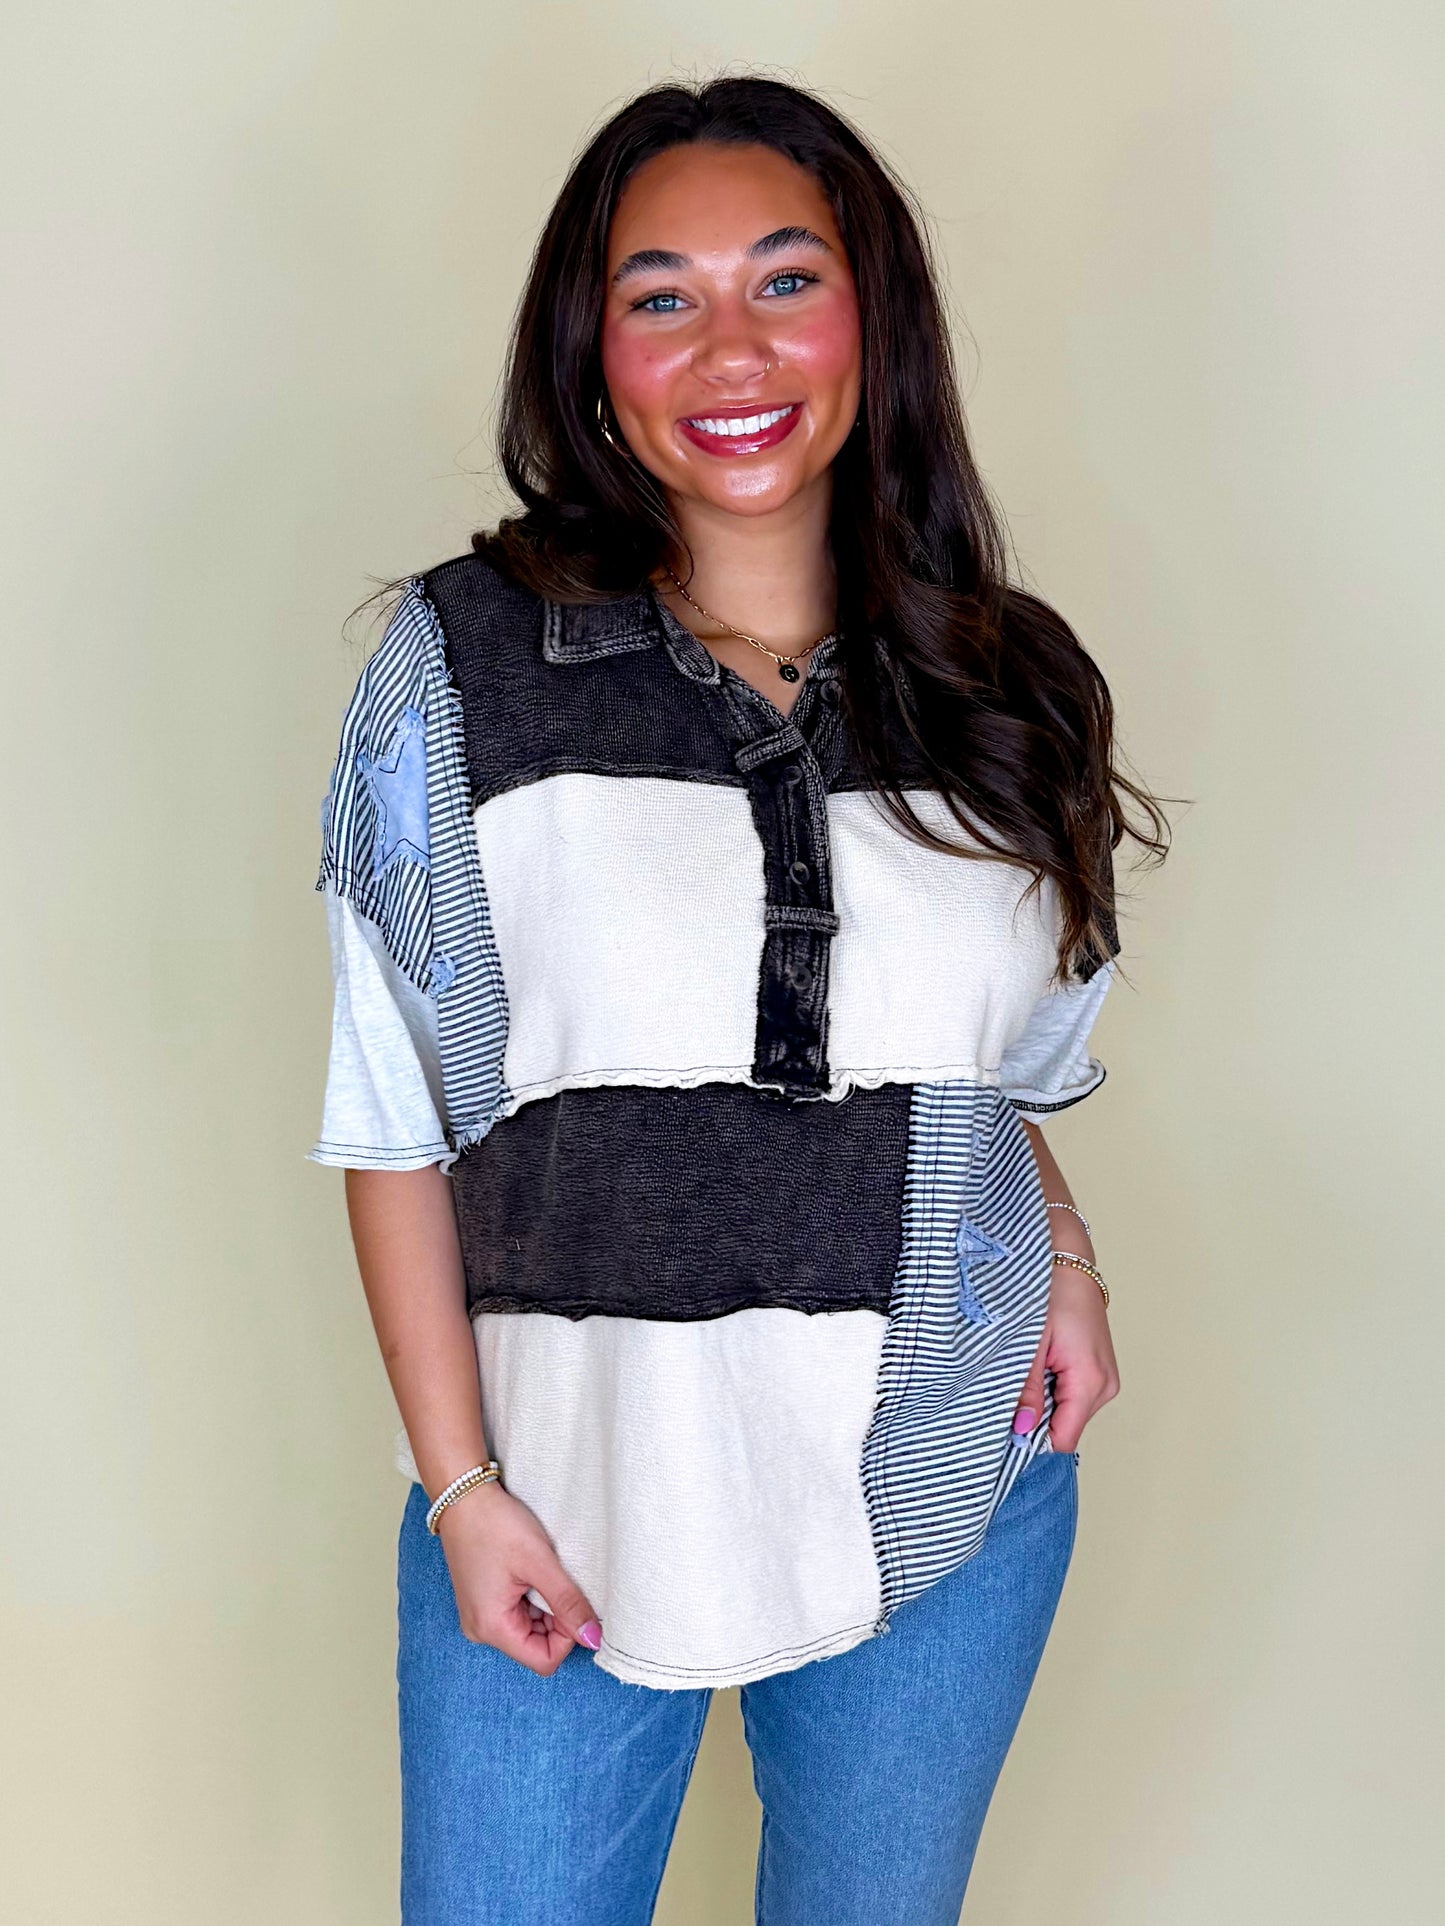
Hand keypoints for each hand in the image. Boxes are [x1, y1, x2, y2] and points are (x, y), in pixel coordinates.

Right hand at [436, 1480, 602, 1675]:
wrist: (463, 1495)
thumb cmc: (496, 1525)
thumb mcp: (540, 1562)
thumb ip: (568, 1603)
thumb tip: (593, 1638)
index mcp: (492, 1628)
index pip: (544, 1660)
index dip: (568, 1635)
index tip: (571, 1600)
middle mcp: (481, 1630)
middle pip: (537, 1646)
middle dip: (557, 1619)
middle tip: (557, 1580)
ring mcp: (480, 1617)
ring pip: (530, 1630)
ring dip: (545, 1606)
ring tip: (540, 1572)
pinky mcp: (483, 1602)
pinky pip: (517, 1615)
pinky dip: (533, 1599)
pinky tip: (530, 1571)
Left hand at [1013, 1263, 1119, 1453]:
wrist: (1067, 1258)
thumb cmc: (1049, 1291)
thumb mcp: (1029, 1343)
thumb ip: (1026, 1390)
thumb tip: (1021, 1429)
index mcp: (1089, 1381)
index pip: (1062, 1439)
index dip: (1032, 1437)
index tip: (1006, 1420)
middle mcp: (1105, 1385)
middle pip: (1064, 1427)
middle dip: (1035, 1414)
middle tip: (1014, 1379)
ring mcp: (1105, 1378)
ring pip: (1067, 1411)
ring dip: (1043, 1397)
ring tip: (1030, 1362)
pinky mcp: (1100, 1369)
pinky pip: (1072, 1394)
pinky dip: (1052, 1385)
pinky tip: (1041, 1359)